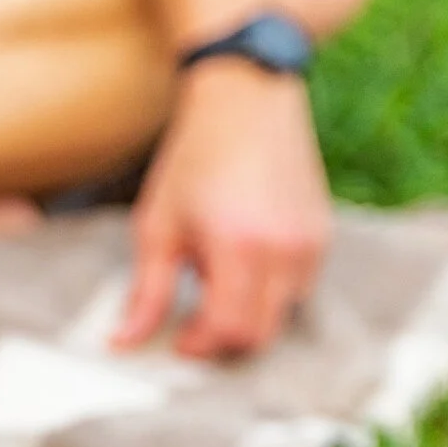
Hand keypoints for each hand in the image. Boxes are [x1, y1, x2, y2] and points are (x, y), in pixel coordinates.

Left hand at [113, 62, 331, 358]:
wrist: (246, 100)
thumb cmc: (194, 160)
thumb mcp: (156, 226)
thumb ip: (146, 291)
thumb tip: (125, 342)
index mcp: (240, 247)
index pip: (229, 330)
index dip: (199, 346)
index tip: (176, 340)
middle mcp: (285, 249)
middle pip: (260, 333)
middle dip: (222, 340)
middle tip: (190, 324)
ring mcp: (311, 242)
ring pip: (282, 315)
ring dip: (245, 314)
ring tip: (211, 278)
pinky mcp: (322, 234)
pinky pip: (299, 287)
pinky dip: (267, 292)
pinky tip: (238, 262)